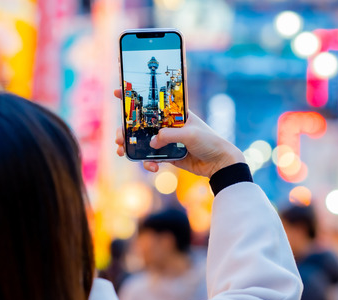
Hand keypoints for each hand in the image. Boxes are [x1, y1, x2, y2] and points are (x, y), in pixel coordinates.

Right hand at [114, 89, 243, 177]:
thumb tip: (152, 143)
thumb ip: (169, 136)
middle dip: (126, 129)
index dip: (134, 96)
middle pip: (140, 124)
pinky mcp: (167, 155)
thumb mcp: (190, 134)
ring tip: (122, 152)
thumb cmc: (209, 141)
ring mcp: (166, 140)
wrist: (220, 163)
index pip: (152, 101)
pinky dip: (148, 162)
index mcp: (174, 113)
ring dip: (131, 147)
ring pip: (142, 141)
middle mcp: (167, 124)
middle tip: (119, 137)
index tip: (118, 92)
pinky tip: (153, 167)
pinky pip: (151, 158)